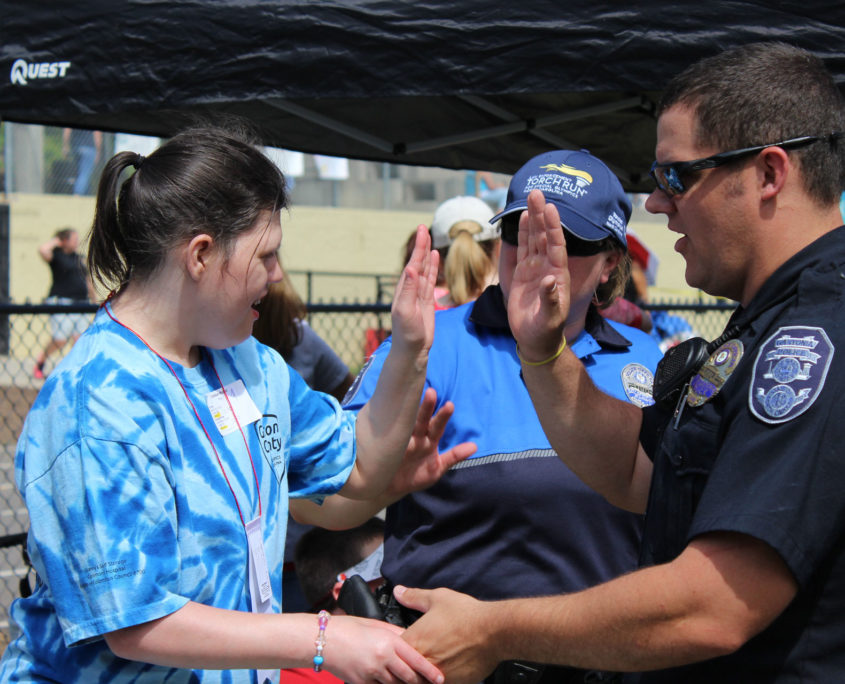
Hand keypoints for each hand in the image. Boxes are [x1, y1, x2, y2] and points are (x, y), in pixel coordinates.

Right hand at [325, 614, 443, 683]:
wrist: (323, 640)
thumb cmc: (348, 628)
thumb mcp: (375, 625)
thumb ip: (394, 634)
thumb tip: (410, 639)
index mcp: (388, 642)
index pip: (415, 660)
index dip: (429, 671)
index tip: (440, 678)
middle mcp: (382, 660)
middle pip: (408, 677)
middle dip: (418, 681)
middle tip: (429, 682)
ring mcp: (371, 674)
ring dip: (402, 683)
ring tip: (409, 681)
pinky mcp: (361, 683)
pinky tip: (386, 679)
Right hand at [385, 387, 476, 499]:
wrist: (390, 488)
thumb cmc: (416, 476)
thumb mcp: (437, 469)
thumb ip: (454, 456)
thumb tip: (474, 446)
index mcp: (428, 440)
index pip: (437, 426)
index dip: (443, 416)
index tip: (450, 405)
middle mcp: (414, 437)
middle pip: (421, 420)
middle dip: (425, 408)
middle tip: (431, 392)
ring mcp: (399, 441)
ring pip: (405, 425)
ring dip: (408, 413)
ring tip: (412, 399)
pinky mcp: (385, 447)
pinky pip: (388, 437)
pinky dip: (388, 427)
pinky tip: (386, 414)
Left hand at [390, 224, 437, 357]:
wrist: (413, 349)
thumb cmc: (407, 332)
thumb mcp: (405, 310)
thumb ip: (408, 289)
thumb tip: (411, 268)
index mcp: (403, 288)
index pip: (413, 263)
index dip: (418, 247)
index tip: (422, 231)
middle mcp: (410, 287)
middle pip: (418, 261)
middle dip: (421, 245)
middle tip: (424, 227)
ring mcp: (418, 293)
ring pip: (424, 268)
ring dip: (426, 254)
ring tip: (428, 238)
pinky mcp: (426, 300)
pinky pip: (430, 279)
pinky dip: (433, 267)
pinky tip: (435, 257)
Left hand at [396, 586, 499, 683]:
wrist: (493, 631)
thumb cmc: (466, 615)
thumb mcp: (437, 598)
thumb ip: (414, 597)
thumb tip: (399, 592)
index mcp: (413, 641)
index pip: (392, 653)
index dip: (396, 650)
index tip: (403, 646)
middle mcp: (421, 662)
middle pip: (402, 671)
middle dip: (405, 665)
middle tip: (414, 657)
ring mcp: (436, 676)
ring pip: (418, 681)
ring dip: (420, 675)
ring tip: (432, 663)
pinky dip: (437, 679)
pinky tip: (445, 668)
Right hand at [507, 190, 570, 361]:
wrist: (536, 338)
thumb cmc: (546, 329)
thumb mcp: (550, 317)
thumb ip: (550, 299)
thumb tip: (549, 280)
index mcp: (557, 274)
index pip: (556, 246)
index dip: (553, 227)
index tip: (550, 209)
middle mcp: (547, 267)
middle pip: (544, 236)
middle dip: (541, 215)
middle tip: (537, 193)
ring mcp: (535, 268)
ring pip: (533, 239)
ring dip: (532, 219)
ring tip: (531, 199)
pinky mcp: (523, 273)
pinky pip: (522, 249)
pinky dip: (522, 234)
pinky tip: (522, 219)